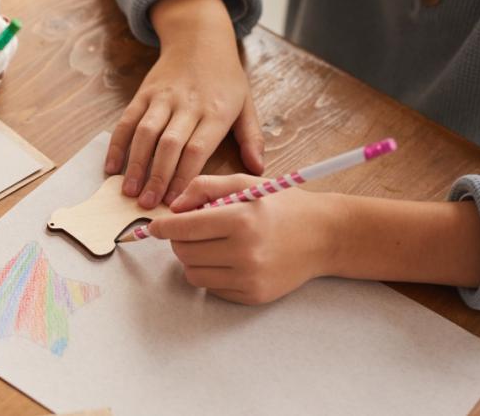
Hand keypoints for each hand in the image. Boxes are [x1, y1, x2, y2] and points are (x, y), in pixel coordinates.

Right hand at [105, 0, 263, 208]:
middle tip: (149, 205)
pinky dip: (117, 145)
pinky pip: (126, 121)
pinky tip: (111, 167)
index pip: (197, 149)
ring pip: (145, 134)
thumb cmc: (225, 78)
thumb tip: (258, 168)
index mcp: (216, 111)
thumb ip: (251, 137)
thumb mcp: (246, 104)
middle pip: (169, 145)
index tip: (176, 203)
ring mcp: (162, 98)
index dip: (183, 177)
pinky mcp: (143, 94)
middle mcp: (187, 104)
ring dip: (136, 165)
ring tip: (129, 192)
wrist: (199, 38)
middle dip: (157, 177)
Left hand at [147, 174, 340, 304]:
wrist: (325, 236)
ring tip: (212, 244)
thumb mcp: (245, 183)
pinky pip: (211, 288)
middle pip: (183, 252)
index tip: (155, 226)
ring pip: (192, 274)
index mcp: (241, 220)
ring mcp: (249, 278)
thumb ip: (204, 187)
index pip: (183, 228)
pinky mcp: (253, 297)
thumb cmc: (282, 206)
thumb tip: (173, 207)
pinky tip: (229, 259)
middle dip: (180, 240)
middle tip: (192, 230)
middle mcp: (245, 252)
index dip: (162, 227)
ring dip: (193, 258)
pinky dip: (212, 274)